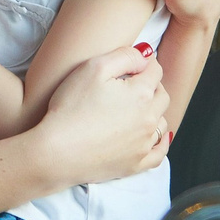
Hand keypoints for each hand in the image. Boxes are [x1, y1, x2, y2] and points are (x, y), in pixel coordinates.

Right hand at [31, 45, 172, 187]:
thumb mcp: (93, 68)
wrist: (57, 153)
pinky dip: (161, 143)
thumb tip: (146, 56)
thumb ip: (125, 56)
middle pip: (162, 95)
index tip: (134, 63)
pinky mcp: (136, 164)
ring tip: (138, 108)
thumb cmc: (71, 107)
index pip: (155, 71)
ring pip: (162, 122)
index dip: (144, 63)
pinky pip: (159, 153)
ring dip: (154, 112)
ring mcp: (144, 144)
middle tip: (134, 83)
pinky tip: (157, 138)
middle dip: (152, 86)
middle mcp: (149, 118)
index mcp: (141, 93)